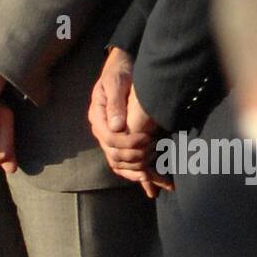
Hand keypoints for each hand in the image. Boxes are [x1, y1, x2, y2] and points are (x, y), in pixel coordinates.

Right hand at [88, 48, 169, 198]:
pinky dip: (137, 176)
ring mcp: (110, 137)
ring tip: (158, 176)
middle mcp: (102, 130)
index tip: (146, 138)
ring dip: (138, 172)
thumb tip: (117, 127)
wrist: (122, 69)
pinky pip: (125, 164)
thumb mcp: (116, 83)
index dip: (128, 142)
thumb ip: (116, 104)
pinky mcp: (121, 141)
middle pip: (114, 154)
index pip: (109, 139)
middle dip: (136, 156)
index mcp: (98, 116)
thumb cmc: (120, 72)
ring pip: (120, 164)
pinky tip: (151, 187)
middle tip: (155, 148)